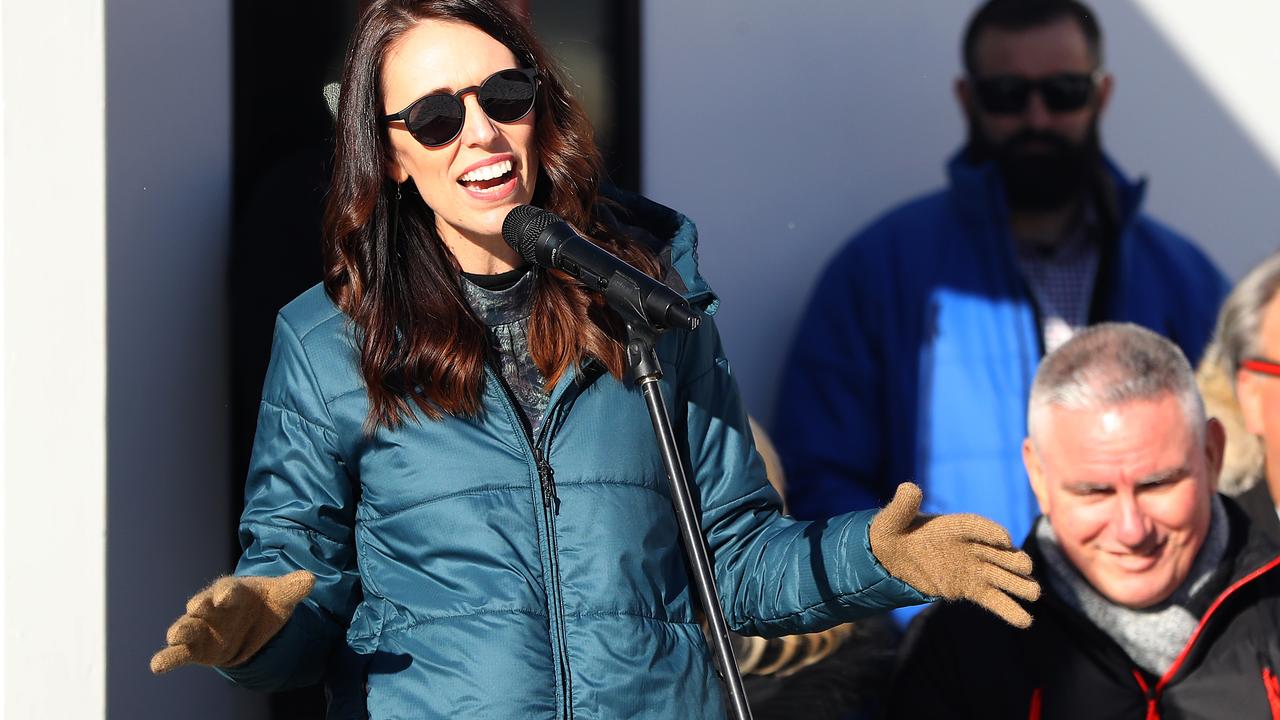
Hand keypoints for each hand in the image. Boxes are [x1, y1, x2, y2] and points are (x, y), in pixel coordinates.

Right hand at [150, 570, 314, 673]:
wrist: (252, 623)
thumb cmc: (265, 605)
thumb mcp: (281, 597)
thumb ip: (292, 589)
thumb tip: (310, 580)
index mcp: (233, 591)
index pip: (229, 589)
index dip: (227, 592)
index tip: (226, 595)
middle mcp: (212, 608)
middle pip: (202, 605)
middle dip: (200, 606)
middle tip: (198, 607)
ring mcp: (202, 628)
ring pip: (186, 627)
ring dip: (181, 630)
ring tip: (175, 636)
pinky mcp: (195, 649)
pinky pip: (178, 653)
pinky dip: (167, 658)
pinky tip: (157, 666)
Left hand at [869, 483, 1040, 627]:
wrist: (891, 555)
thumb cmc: (892, 532)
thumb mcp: (892, 519)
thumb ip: (902, 506)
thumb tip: (909, 487)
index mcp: (953, 525)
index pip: (976, 526)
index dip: (990, 532)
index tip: (1003, 541)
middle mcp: (970, 545)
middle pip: (997, 552)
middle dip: (1012, 559)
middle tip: (1024, 568)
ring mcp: (972, 568)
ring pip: (1001, 576)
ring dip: (1018, 584)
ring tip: (1034, 593)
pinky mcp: (969, 587)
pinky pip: (992, 598)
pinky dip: (1008, 609)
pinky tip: (1025, 621)